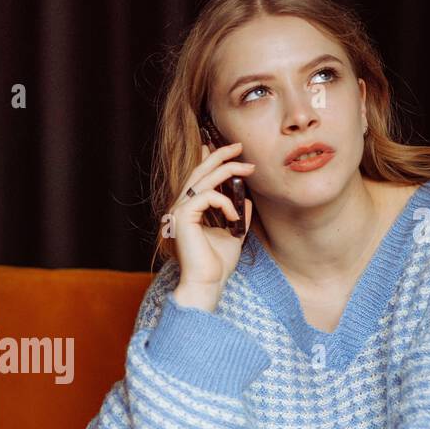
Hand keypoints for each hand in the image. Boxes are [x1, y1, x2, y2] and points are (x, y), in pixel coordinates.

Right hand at [167, 141, 255, 303]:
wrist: (207, 283)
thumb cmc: (217, 264)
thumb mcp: (233, 234)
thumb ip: (236, 215)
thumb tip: (245, 199)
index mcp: (190, 210)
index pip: (198, 177)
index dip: (211, 159)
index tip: (230, 150)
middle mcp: (181, 207)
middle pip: (199, 171)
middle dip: (220, 154)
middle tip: (239, 146)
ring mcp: (179, 211)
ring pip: (204, 179)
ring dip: (229, 170)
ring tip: (250, 169)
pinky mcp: (183, 216)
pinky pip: (208, 197)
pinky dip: (225, 203)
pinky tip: (234, 218)